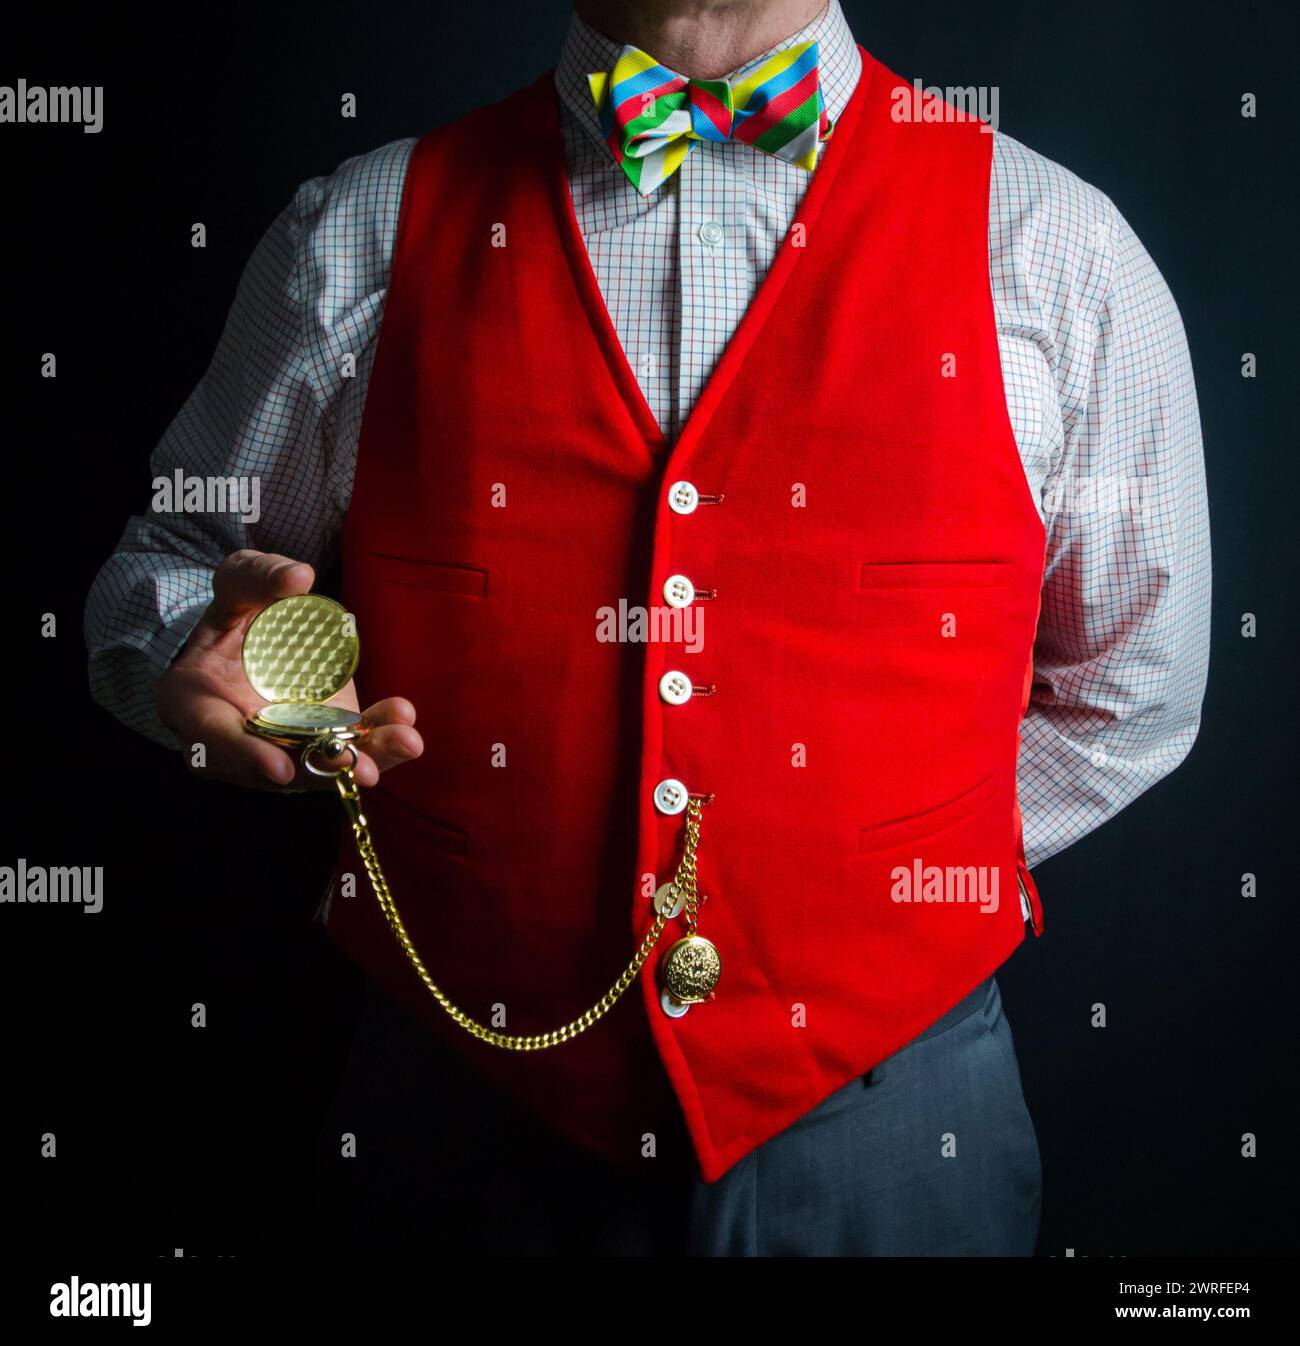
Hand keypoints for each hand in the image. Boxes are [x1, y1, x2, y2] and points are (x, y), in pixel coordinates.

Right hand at [156, 549, 422, 789]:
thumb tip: (298, 578)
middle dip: (322, 770)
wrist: (256, 636)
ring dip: (364, 759)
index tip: (280, 768)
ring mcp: (279, 746)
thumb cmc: (236, 612)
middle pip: (277, 766)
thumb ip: (258, 578)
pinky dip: (377, 744)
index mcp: (195, 702)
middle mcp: (236, 740)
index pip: (214, 738)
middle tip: (364, 770)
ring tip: (405, 742)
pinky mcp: (317, 740)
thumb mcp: (237, 584)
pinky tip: (407, 733)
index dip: (246, 757)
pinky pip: (346, 749)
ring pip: (318, 765)